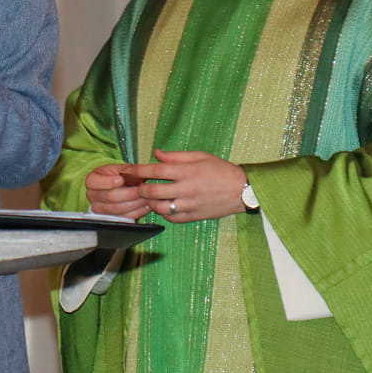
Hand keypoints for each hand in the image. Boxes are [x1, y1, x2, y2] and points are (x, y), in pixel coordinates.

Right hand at [84, 164, 150, 218]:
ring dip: (135, 203)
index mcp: (92, 180)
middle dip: (128, 193)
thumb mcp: (122, 168)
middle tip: (141, 189)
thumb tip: (139, 174)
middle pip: (109, 197)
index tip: (121, 179)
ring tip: (146, 196)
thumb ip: (128, 170)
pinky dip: (137, 211)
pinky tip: (145, 205)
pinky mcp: (112, 218)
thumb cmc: (119, 175)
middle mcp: (92, 196)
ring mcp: (100, 209)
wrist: (119, 185)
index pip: (95, 182)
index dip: (109, 182)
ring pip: (118, 209)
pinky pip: (125, 218)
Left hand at [126, 149, 247, 221]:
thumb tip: (156, 153)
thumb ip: (176, 156)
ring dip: (151, 202)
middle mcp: (187, 189)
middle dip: (141, 189)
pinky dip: (164, 213)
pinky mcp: (193, 216)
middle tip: (139, 185)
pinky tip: (164, 206)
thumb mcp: (200, 156)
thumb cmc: (221, 170)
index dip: (140, 170)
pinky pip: (171, 218)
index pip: (157, 171)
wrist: (242, 190)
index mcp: (187, 172)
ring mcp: (190, 205)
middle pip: (154, 192)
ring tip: (150, 197)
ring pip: (160, 208)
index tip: (129, 170)